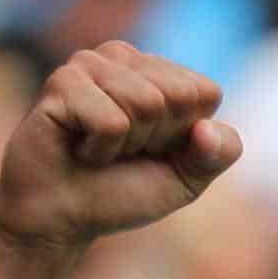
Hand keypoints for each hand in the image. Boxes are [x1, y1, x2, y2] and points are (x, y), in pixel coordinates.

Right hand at [0, 42, 241, 247]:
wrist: (59, 220)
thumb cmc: (119, 194)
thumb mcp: (184, 180)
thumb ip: (217, 154)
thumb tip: (208, 128)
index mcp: (158, 72)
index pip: (205, 93)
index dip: (184, 137)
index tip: (151, 152)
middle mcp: (124, 58)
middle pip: (178, 95)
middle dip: (156, 139)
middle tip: (122, 153)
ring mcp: (90, 64)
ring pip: (146, 103)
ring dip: (126, 146)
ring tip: (98, 150)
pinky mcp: (63, 82)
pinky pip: (111, 121)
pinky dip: (100, 150)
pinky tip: (78, 148)